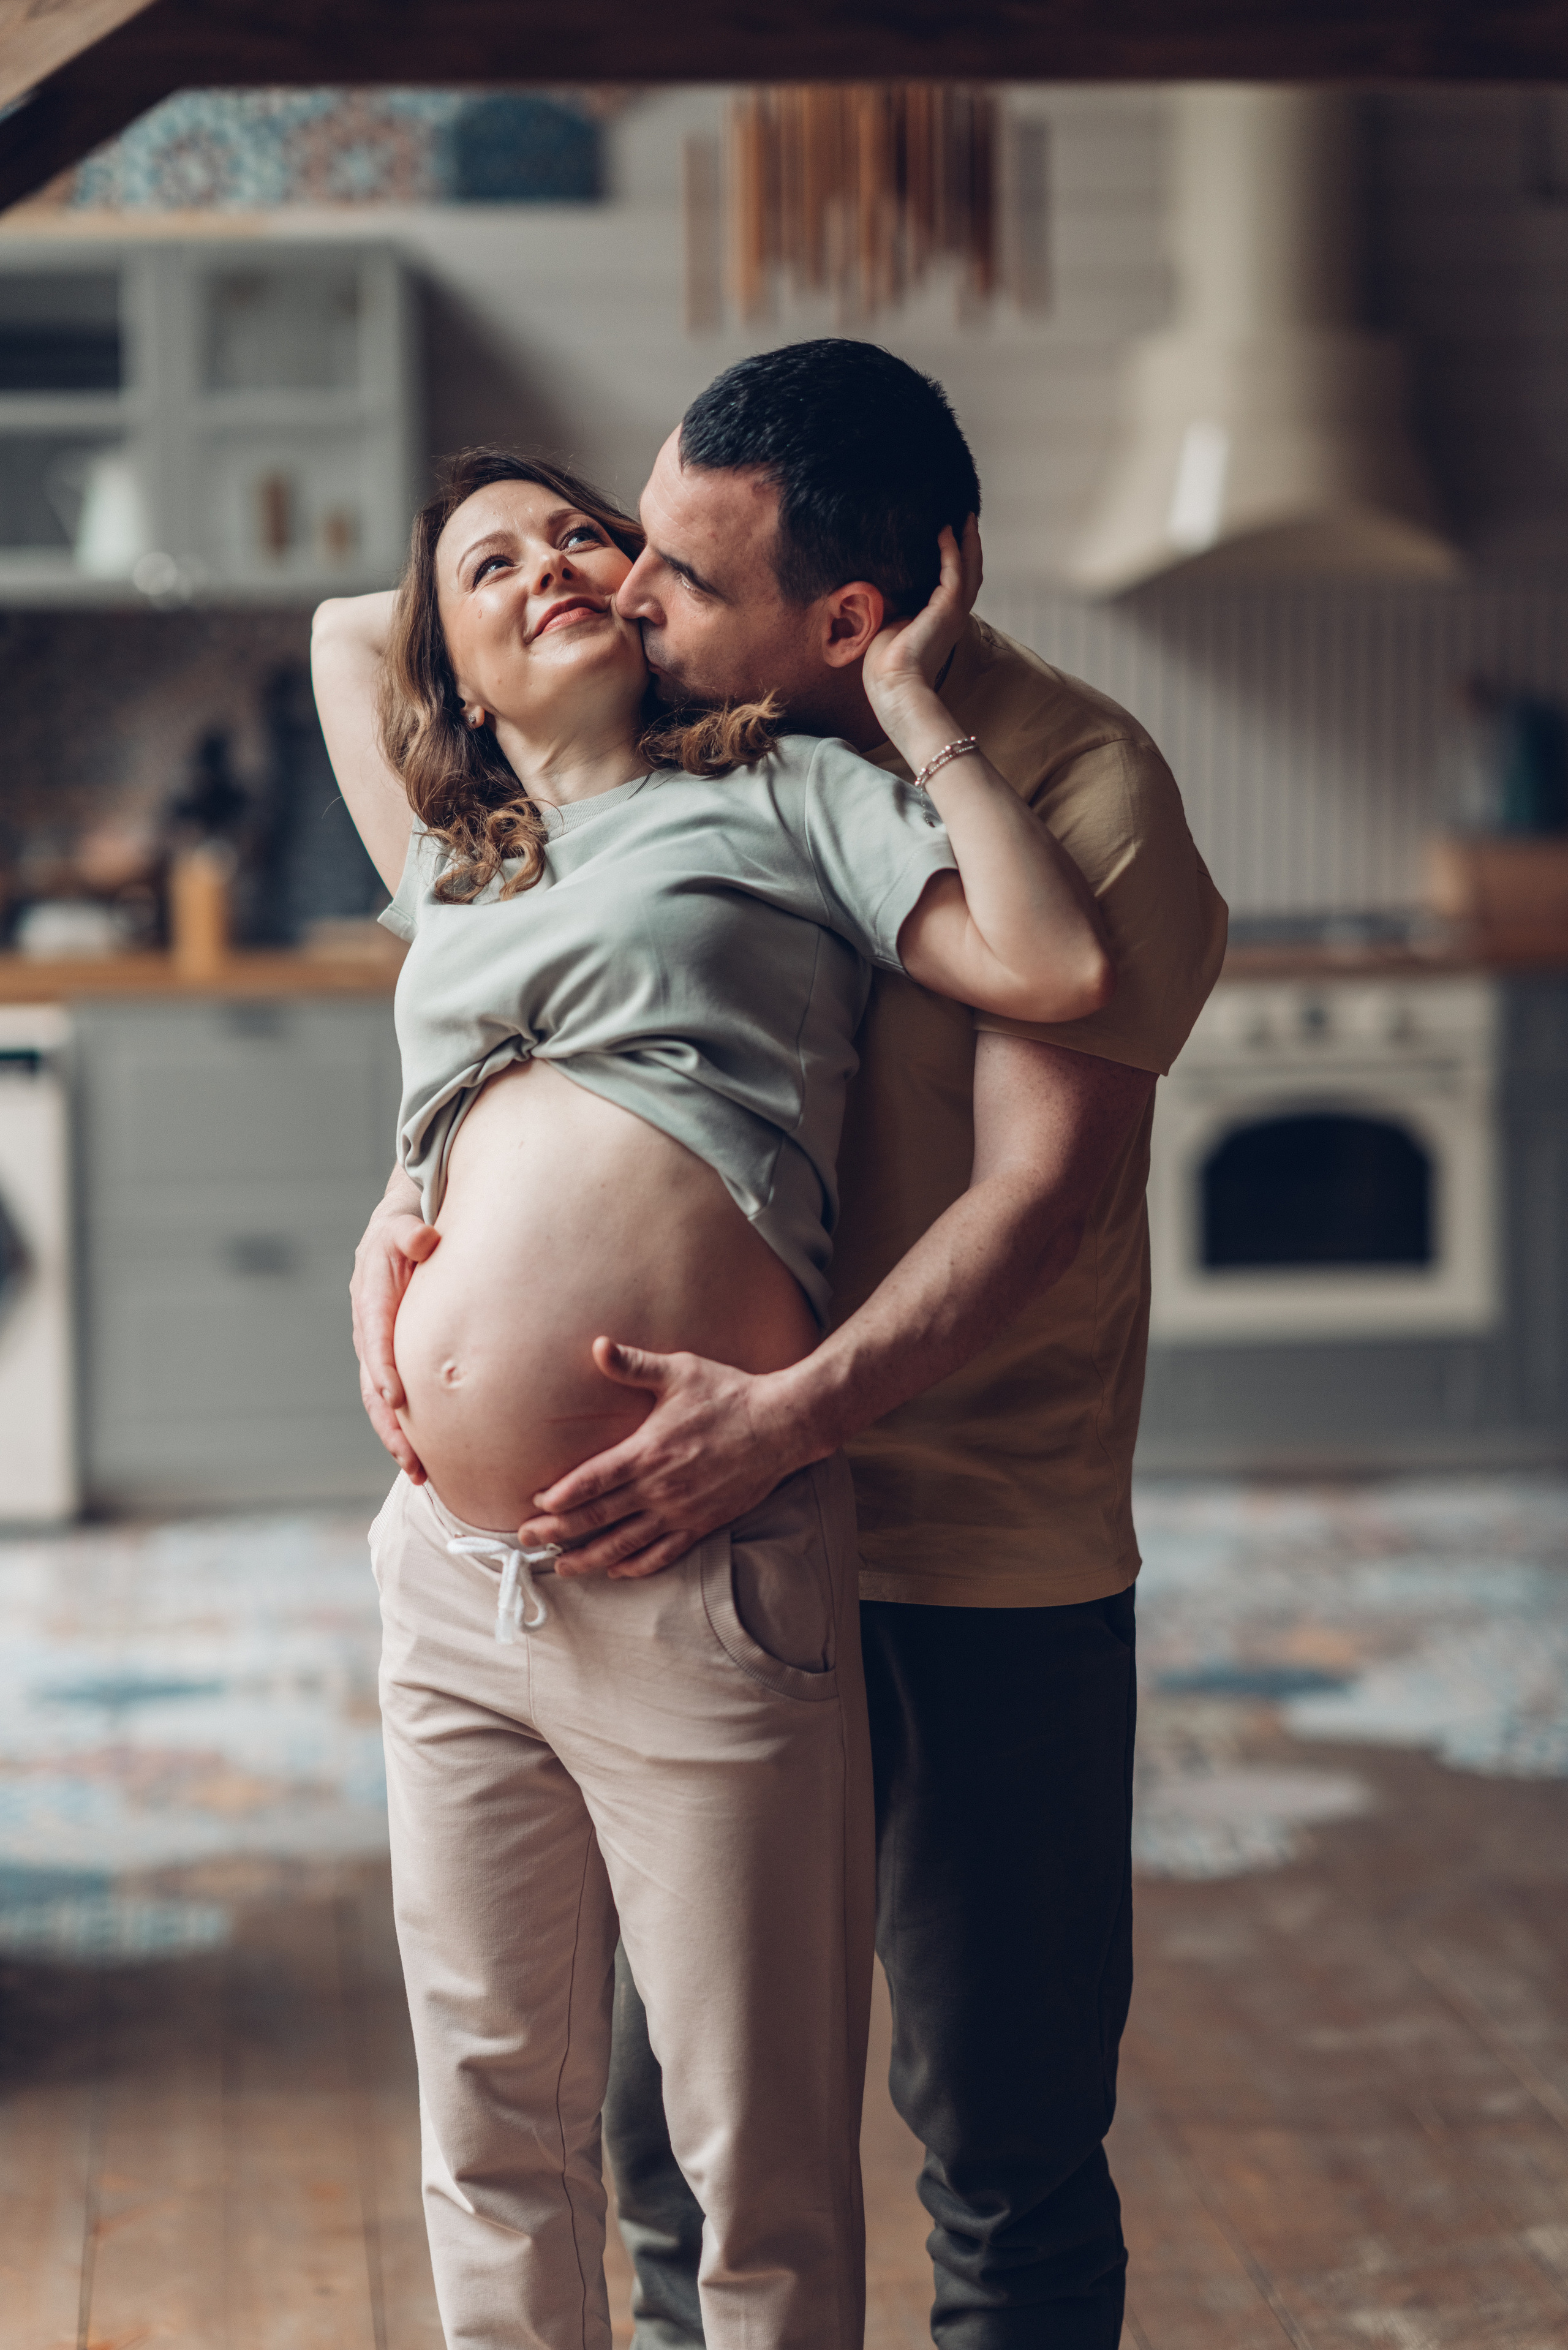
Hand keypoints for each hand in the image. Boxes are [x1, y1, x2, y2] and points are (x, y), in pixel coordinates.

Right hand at [349, 1201, 439, 1480]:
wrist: (397, 1235)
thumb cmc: (405, 1231)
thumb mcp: (404, 1224)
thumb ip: (411, 1233)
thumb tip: (425, 1241)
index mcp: (370, 1300)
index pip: (375, 1339)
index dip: (383, 1369)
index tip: (396, 1398)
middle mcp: (368, 1331)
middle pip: (373, 1387)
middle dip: (390, 1426)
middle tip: (412, 1460)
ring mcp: (376, 1350)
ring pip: (380, 1403)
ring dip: (396, 1439)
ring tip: (420, 1474)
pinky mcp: (389, 1361)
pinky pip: (392, 1400)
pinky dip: (404, 1429)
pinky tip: (423, 1458)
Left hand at [518, 1337, 817, 1578]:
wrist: (781, 1425)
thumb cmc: (728, 1394)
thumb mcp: (679, 1371)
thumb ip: (634, 1364)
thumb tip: (597, 1345)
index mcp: (648, 1451)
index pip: (593, 1481)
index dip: (561, 1496)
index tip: (536, 1503)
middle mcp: (660, 1488)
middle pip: (599, 1517)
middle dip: (559, 1531)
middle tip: (527, 1539)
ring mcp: (681, 1511)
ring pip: (625, 1543)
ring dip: (590, 1557)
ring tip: (562, 1567)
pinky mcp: (701, 1524)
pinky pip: (663, 1554)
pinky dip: (637, 1565)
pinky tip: (617, 1569)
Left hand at [861, 516, 982, 735]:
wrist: (893, 686)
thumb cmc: (886, 668)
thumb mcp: (890, 628)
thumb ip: (894, 608)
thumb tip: (877, 591)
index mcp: (941, 625)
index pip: (955, 588)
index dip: (958, 563)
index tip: (953, 539)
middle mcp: (953, 618)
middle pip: (971, 574)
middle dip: (970, 547)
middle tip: (967, 520)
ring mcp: (954, 613)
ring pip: (970, 569)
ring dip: (968, 542)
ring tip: (965, 518)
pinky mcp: (948, 608)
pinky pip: (955, 570)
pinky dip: (951, 549)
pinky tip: (945, 531)